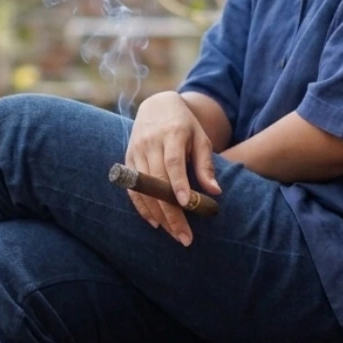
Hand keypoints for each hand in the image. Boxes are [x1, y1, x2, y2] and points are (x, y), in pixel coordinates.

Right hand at [125, 92, 221, 244]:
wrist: (157, 106)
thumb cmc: (185, 125)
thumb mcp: (201, 138)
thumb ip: (206, 165)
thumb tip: (215, 191)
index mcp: (172, 134)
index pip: (173, 162)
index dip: (178, 183)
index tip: (186, 204)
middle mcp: (150, 143)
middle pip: (158, 182)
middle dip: (171, 212)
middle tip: (184, 236)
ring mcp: (136, 152)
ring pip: (144, 190)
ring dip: (158, 215)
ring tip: (174, 234)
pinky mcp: (128, 160)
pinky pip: (133, 190)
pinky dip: (143, 207)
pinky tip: (155, 223)